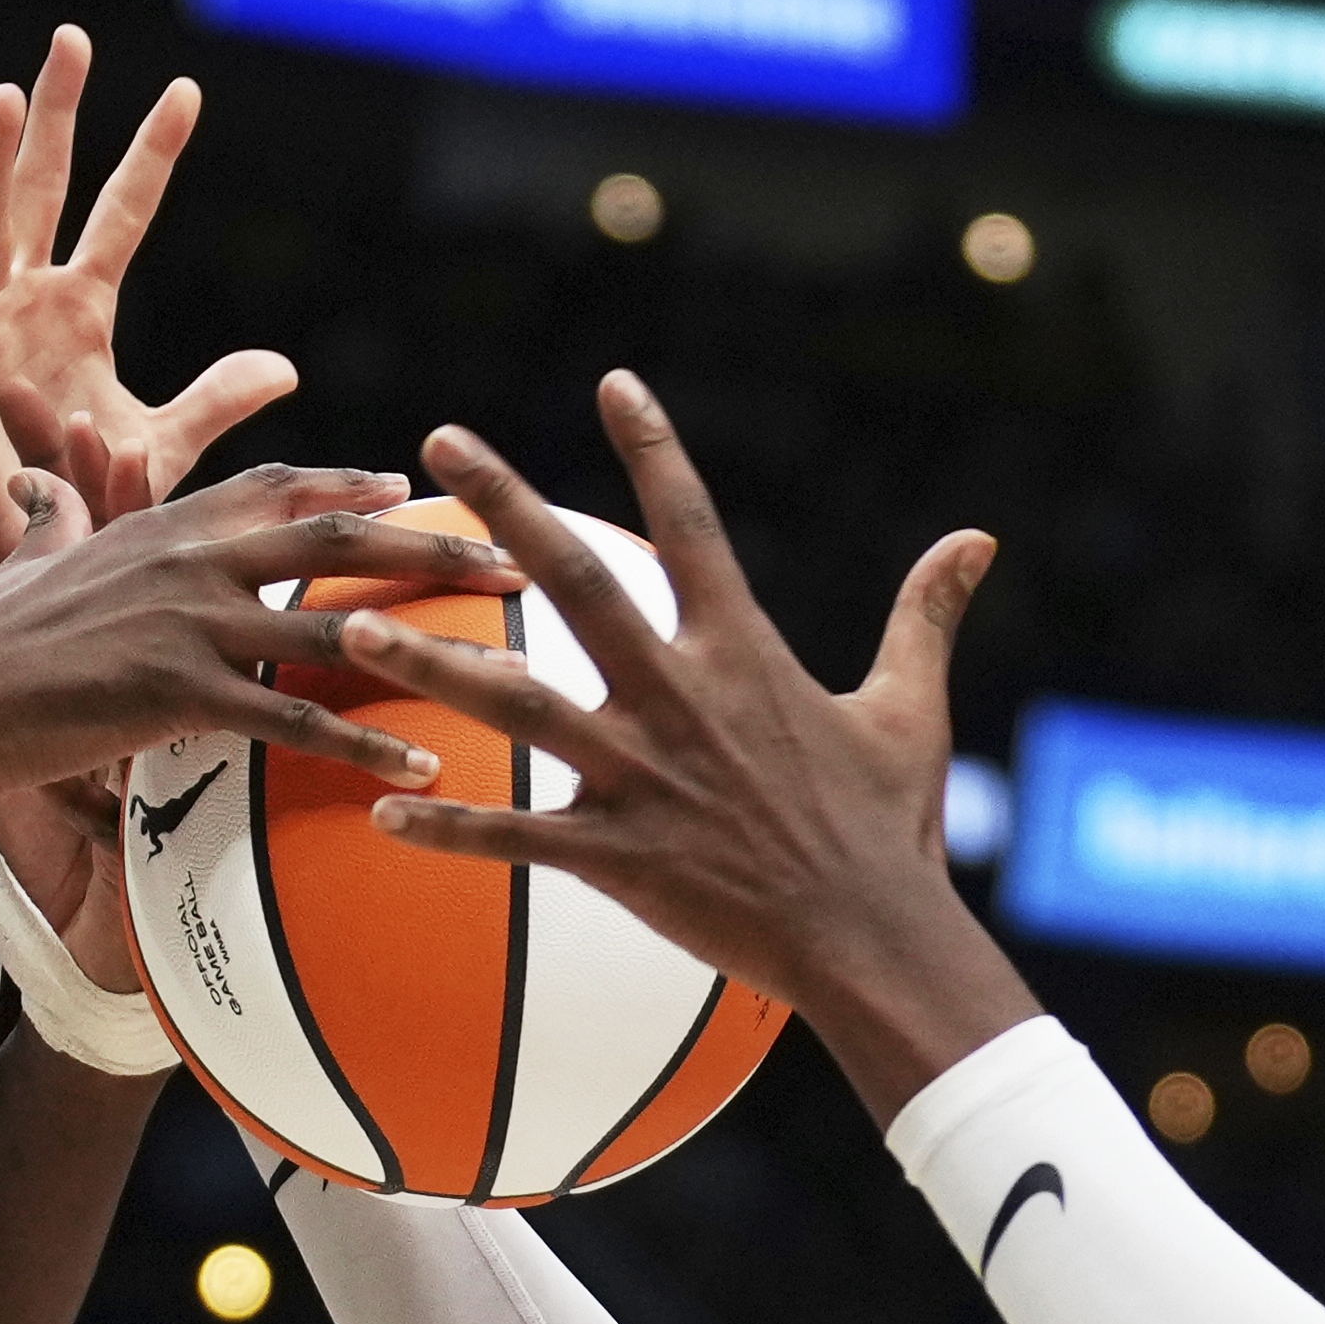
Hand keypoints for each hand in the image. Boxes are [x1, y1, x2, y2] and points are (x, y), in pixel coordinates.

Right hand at [0, 27, 294, 578]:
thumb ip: (216, 402)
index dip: (151, 155)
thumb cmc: (77, 506)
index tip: (187, 91)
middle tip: (71, 38)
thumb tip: (285, 367)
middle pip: (42, 191)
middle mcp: (25, 309)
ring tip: (6, 98)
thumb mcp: (162, 446)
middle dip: (55, 116)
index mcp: (78, 314)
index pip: (121, 214)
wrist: (21, 570)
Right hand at [0, 458, 519, 825]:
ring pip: (336, 623)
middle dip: (434, 545)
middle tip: (515, 559)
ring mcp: (186, 622)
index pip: (278, 488)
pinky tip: (420, 765)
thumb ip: (52, 518)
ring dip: (430, 643)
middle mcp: (186, 559)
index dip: (351, 484)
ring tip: (505, 669)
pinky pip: (293, 719)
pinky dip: (362, 742)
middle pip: (338, 538)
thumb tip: (44, 487)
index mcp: (160, 526)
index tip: (415, 482)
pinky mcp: (178, 694)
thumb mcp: (21, 561)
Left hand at [338, 372, 1041, 1119]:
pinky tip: (378, 811)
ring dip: (427, 662)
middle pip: (576, 579)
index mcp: (742, 651)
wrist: (873, 941)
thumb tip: (977, 538)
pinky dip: (445, 826)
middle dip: (505, 504)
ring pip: (514, 703)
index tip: (611, 382)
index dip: (655, 446)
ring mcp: (641, 775)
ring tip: (347, 624)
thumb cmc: (886, 831)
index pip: (692, 523)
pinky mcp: (616, 856)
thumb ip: (924, 615)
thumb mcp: (909, 708)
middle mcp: (680, 696)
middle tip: (443, 439)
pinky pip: (513, 836)